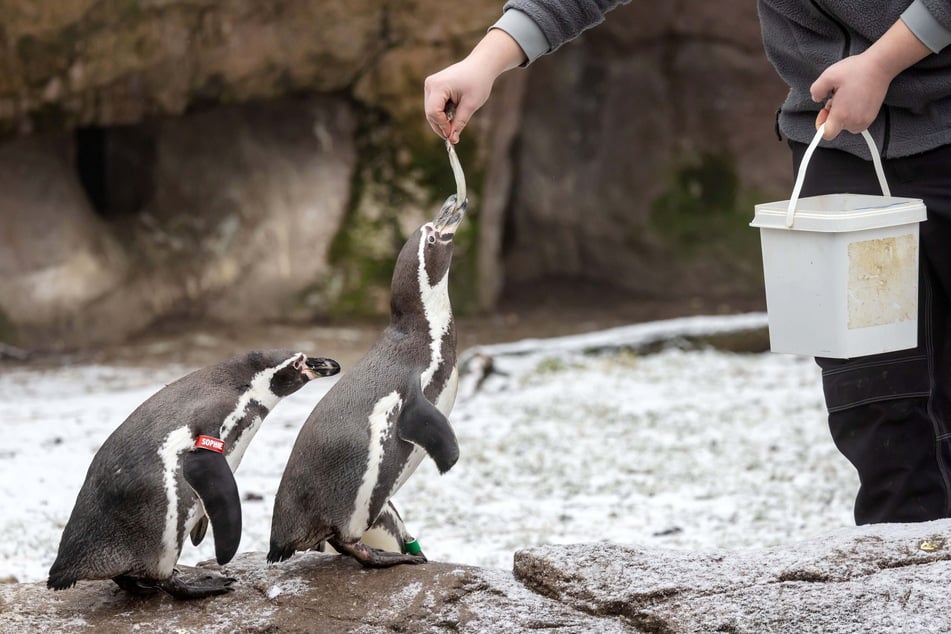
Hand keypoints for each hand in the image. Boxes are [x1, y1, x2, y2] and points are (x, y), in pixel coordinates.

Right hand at [424, 28, 526, 142]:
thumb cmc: (478, 81)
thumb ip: (459, 122)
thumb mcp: (471, 105)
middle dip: (441, 126)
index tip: (453, 135)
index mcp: (438, 86)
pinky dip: (443, 114)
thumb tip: (452, 140)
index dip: (442, 126)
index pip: (433, 113)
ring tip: (457, 120)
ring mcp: (430, 85)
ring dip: (442, 120)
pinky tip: (455, 111)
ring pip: (431, 111)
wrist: (481, 65)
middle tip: (454, 135)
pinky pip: (434, 106)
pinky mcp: (433, 87)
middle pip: (430, 113)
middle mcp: (430, 84)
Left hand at [810, 52, 891, 139]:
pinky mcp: (872, 117)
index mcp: (842, 115)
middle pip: (836, 127)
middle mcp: (854, 122)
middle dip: (832, 113)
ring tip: (848, 95)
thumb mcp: (827, 76)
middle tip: (838, 96)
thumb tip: (816, 99)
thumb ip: (816, 91)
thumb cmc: (856, 70)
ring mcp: (865, 120)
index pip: (826, 134)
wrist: (880, 66)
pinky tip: (854, 98)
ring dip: (843, 113)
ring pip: (845, 124)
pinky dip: (852, 113)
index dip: (820, 124)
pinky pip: (855, 122)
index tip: (824, 111)